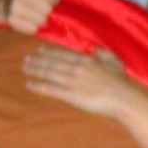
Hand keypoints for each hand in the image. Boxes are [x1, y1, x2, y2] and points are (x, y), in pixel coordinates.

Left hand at [23, 45, 137, 117]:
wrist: (122, 99)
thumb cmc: (121, 83)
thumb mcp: (116, 63)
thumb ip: (105, 54)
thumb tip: (95, 49)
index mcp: (86, 60)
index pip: (64, 55)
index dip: (50, 52)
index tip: (40, 50)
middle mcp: (76, 68)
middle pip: (52, 62)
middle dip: (38, 60)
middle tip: (26, 59)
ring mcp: (71, 81)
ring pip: (49, 73)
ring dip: (35, 70)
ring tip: (25, 68)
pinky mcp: (70, 95)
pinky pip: (50, 89)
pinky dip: (38, 86)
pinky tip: (29, 84)